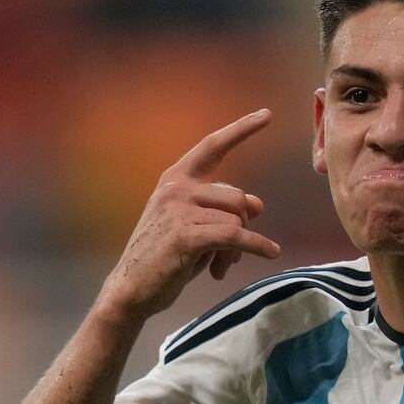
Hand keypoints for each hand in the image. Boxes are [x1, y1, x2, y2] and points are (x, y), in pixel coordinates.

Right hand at [97, 110, 281, 322]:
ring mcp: (179, 210)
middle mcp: (177, 188)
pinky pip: (236, 236)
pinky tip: (270, 252)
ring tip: (223, 266)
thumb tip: (258, 204)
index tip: (266, 115)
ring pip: (237, 220)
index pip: (213, 146)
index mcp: (176, 179)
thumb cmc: (166, 257)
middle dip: (243, 226)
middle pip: (238, 197)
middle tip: (232, 255)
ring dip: (240, 247)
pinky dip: (256, 246)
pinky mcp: (187, 235)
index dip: (241, 129)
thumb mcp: (197, 226)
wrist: (133, 288)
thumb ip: (223, 210)